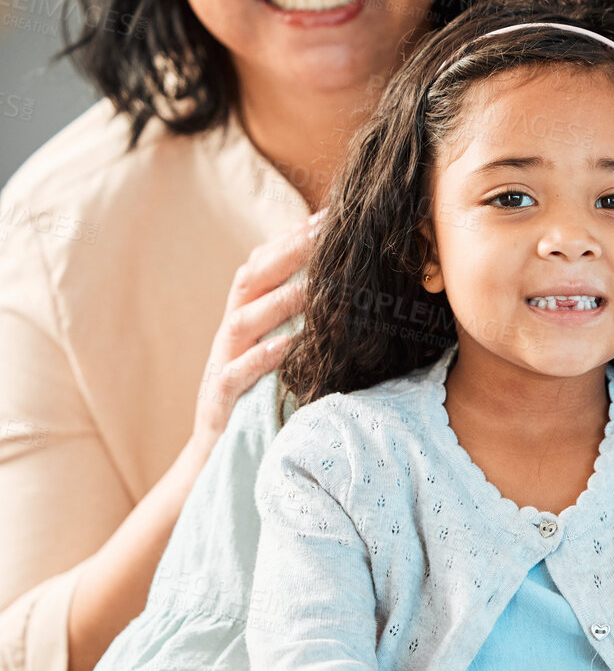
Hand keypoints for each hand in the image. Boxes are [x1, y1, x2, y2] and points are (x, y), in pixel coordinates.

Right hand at [191, 215, 323, 457]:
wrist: (216, 454)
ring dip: (280, 300)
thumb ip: (295, 319)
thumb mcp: (275, 351)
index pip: (261, 263)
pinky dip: (262, 358)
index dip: (290, 237)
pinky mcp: (219, 399)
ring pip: (242, 320)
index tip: (328, 216)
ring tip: (315, 286)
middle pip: (251, 279)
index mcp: (243, 315)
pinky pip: (236, 373)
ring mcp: (220, 363)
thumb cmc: (257, 396)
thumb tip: (340, 286)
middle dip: (287, 251)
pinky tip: (289, 347)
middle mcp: (229, 332)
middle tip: (326, 232)